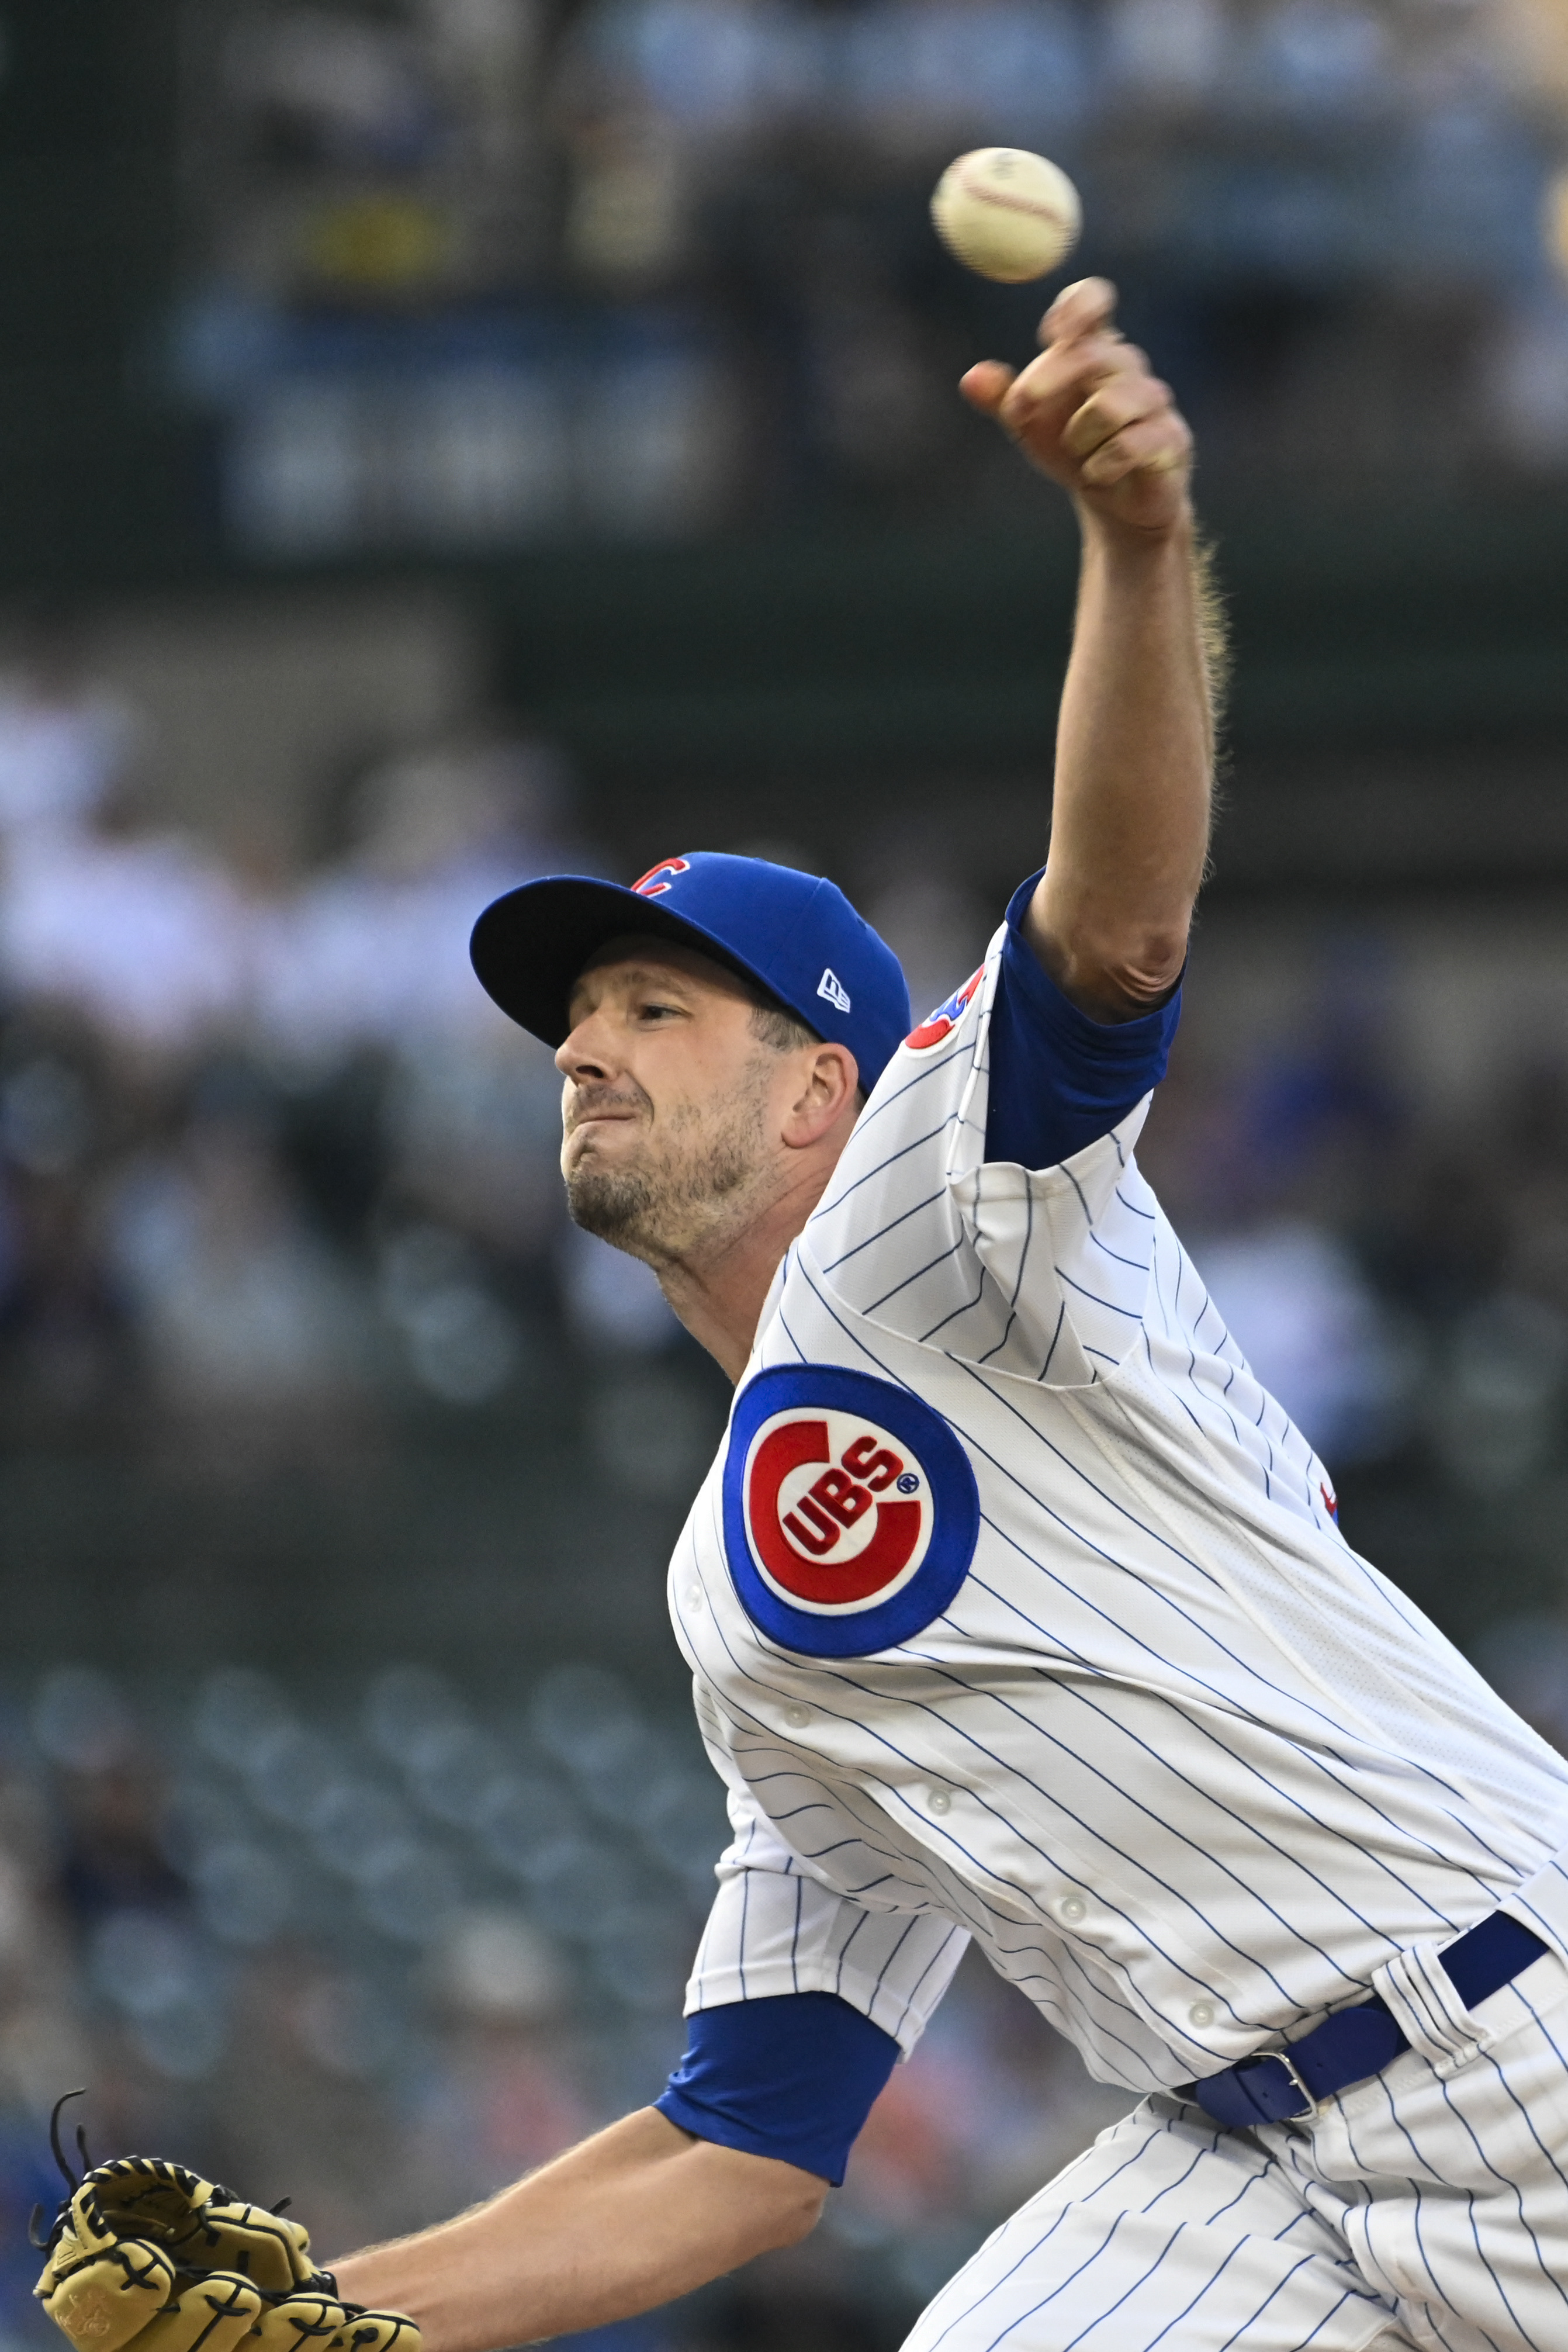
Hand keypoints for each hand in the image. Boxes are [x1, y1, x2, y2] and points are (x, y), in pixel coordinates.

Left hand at [961, 278, 1192, 536]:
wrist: (1116, 506)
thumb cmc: (1074, 453)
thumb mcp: (1030, 426)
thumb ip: (1003, 400)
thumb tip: (971, 378)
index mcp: (1094, 349)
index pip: (1094, 301)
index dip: (1076, 307)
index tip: (1050, 333)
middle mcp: (1129, 367)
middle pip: (1092, 354)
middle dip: (1047, 380)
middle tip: (1019, 409)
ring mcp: (1155, 402)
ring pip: (1109, 404)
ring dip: (1078, 437)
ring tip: (1079, 455)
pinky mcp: (1171, 441)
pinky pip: (1131, 444)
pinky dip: (1102, 464)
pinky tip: (1096, 475)